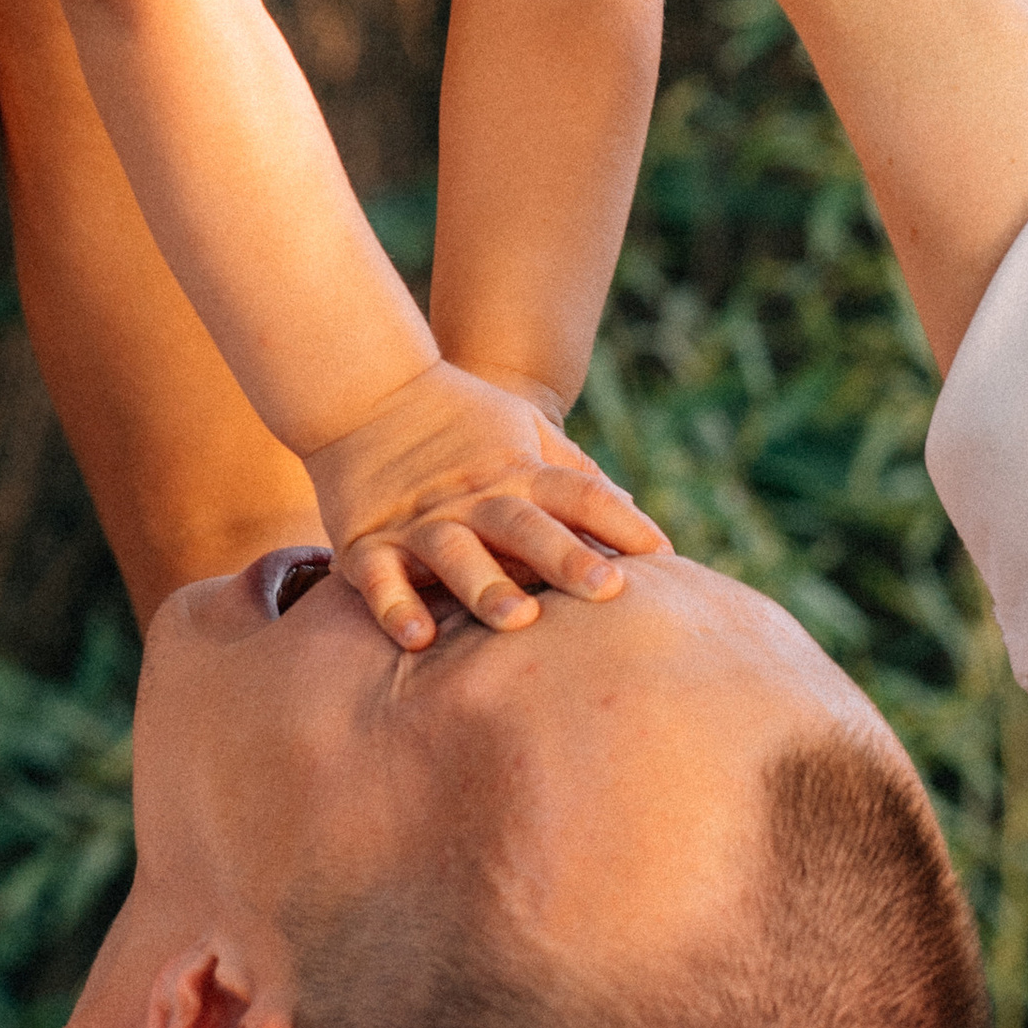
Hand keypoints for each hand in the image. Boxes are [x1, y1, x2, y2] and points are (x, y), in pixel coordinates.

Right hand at [303, 359, 668, 649]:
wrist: (361, 389)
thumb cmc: (456, 416)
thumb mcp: (520, 426)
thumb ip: (571, 469)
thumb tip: (631, 507)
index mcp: (517, 471)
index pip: (580, 494)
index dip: (622, 522)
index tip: (665, 555)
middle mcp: (474, 497)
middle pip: (526, 526)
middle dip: (567, 558)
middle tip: (608, 589)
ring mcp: (420, 521)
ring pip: (457, 554)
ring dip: (487, 587)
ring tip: (518, 621)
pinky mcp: (367, 542)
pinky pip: (380, 578)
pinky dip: (395, 606)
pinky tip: (417, 638)